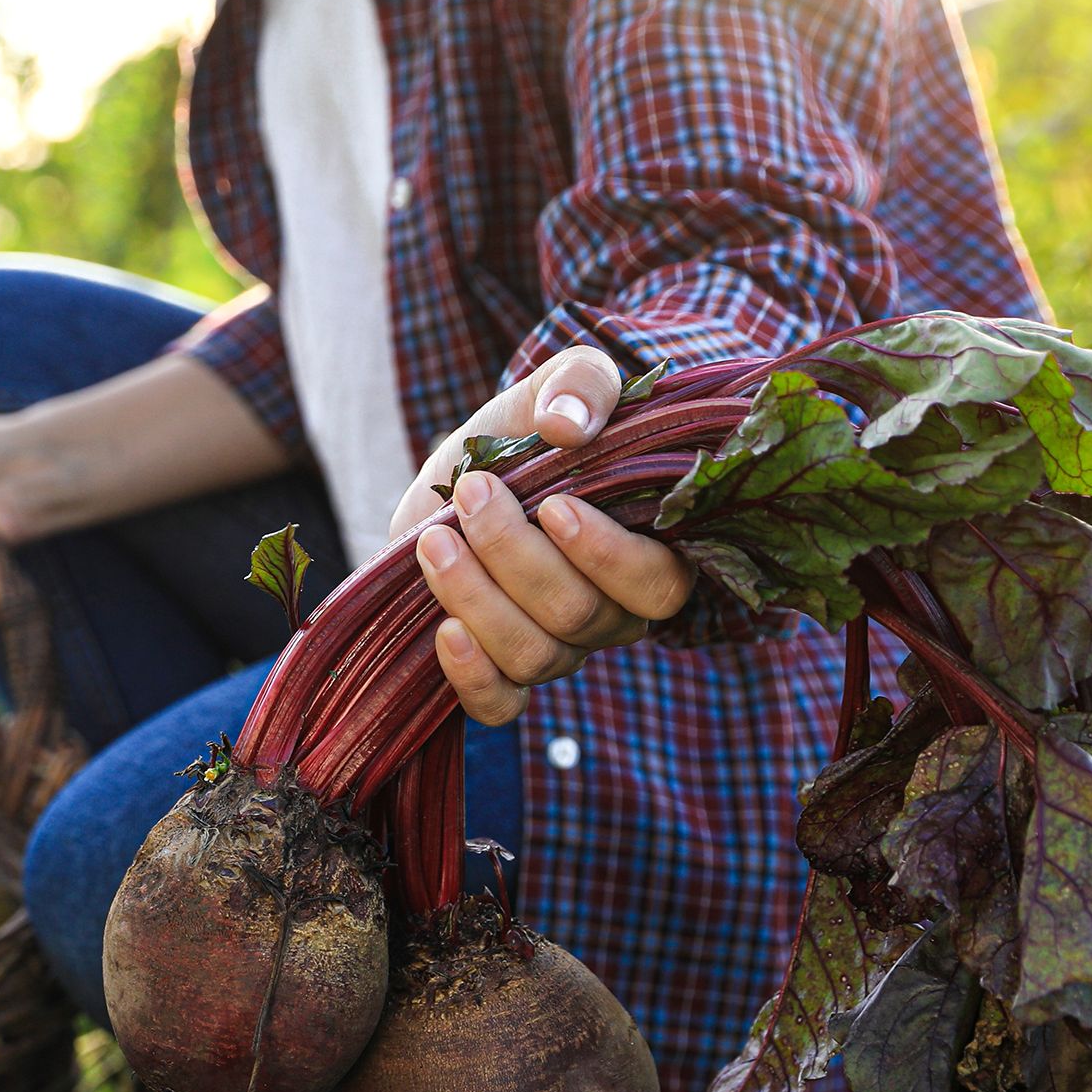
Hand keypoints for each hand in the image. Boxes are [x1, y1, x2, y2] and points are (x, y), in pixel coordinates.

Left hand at [387, 346, 695, 725]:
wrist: (465, 472)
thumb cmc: (530, 433)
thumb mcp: (557, 389)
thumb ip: (581, 385)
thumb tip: (566, 424)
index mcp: (651, 554)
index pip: (656, 586)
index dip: (607, 556)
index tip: (553, 504)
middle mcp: (612, 614)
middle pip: (579, 615)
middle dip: (516, 556)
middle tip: (472, 494)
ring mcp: (557, 649)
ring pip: (533, 655)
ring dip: (477, 596)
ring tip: (435, 542)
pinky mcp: (498, 668)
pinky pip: (500, 706)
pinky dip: (471, 678)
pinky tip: (445, 629)